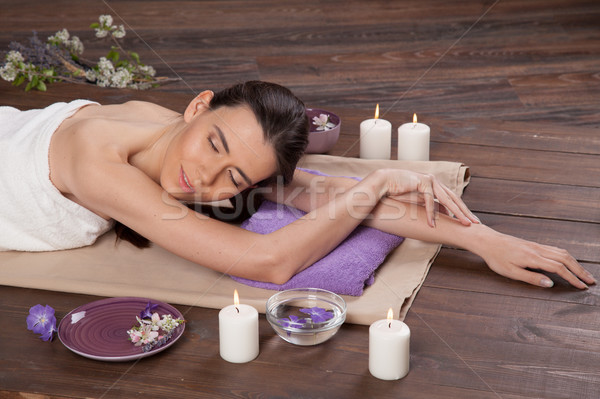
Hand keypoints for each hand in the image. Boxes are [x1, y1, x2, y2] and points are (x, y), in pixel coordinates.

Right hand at [376, 169, 478, 226]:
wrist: (383, 182)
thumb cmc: (397, 191)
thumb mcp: (416, 200)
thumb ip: (429, 205)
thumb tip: (440, 215)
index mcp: (435, 185)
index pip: (452, 198)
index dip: (461, 210)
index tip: (469, 220)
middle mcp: (435, 181)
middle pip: (454, 198)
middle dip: (465, 212)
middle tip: (474, 223)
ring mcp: (429, 180)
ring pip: (447, 199)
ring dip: (457, 213)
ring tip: (464, 223)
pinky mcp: (422, 182)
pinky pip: (429, 200)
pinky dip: (431, 213)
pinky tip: (432, 224)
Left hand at [480, 232, 595, 288]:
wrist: (487, 241)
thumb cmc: (496, 258)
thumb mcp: (511, 272)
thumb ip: (531, 278)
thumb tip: (551, 284)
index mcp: (533, 258)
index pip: (559, 268)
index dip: (572, 278)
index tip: (582, 287)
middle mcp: (538, 249)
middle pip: (566, 259)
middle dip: (580, 270)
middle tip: (591, 281)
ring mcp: (537, 245)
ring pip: (562, 252)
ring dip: (575, 263)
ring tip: (583, 273)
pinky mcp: (534, 244)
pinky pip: (555, 249)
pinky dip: (567, 256)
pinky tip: (569, 262)